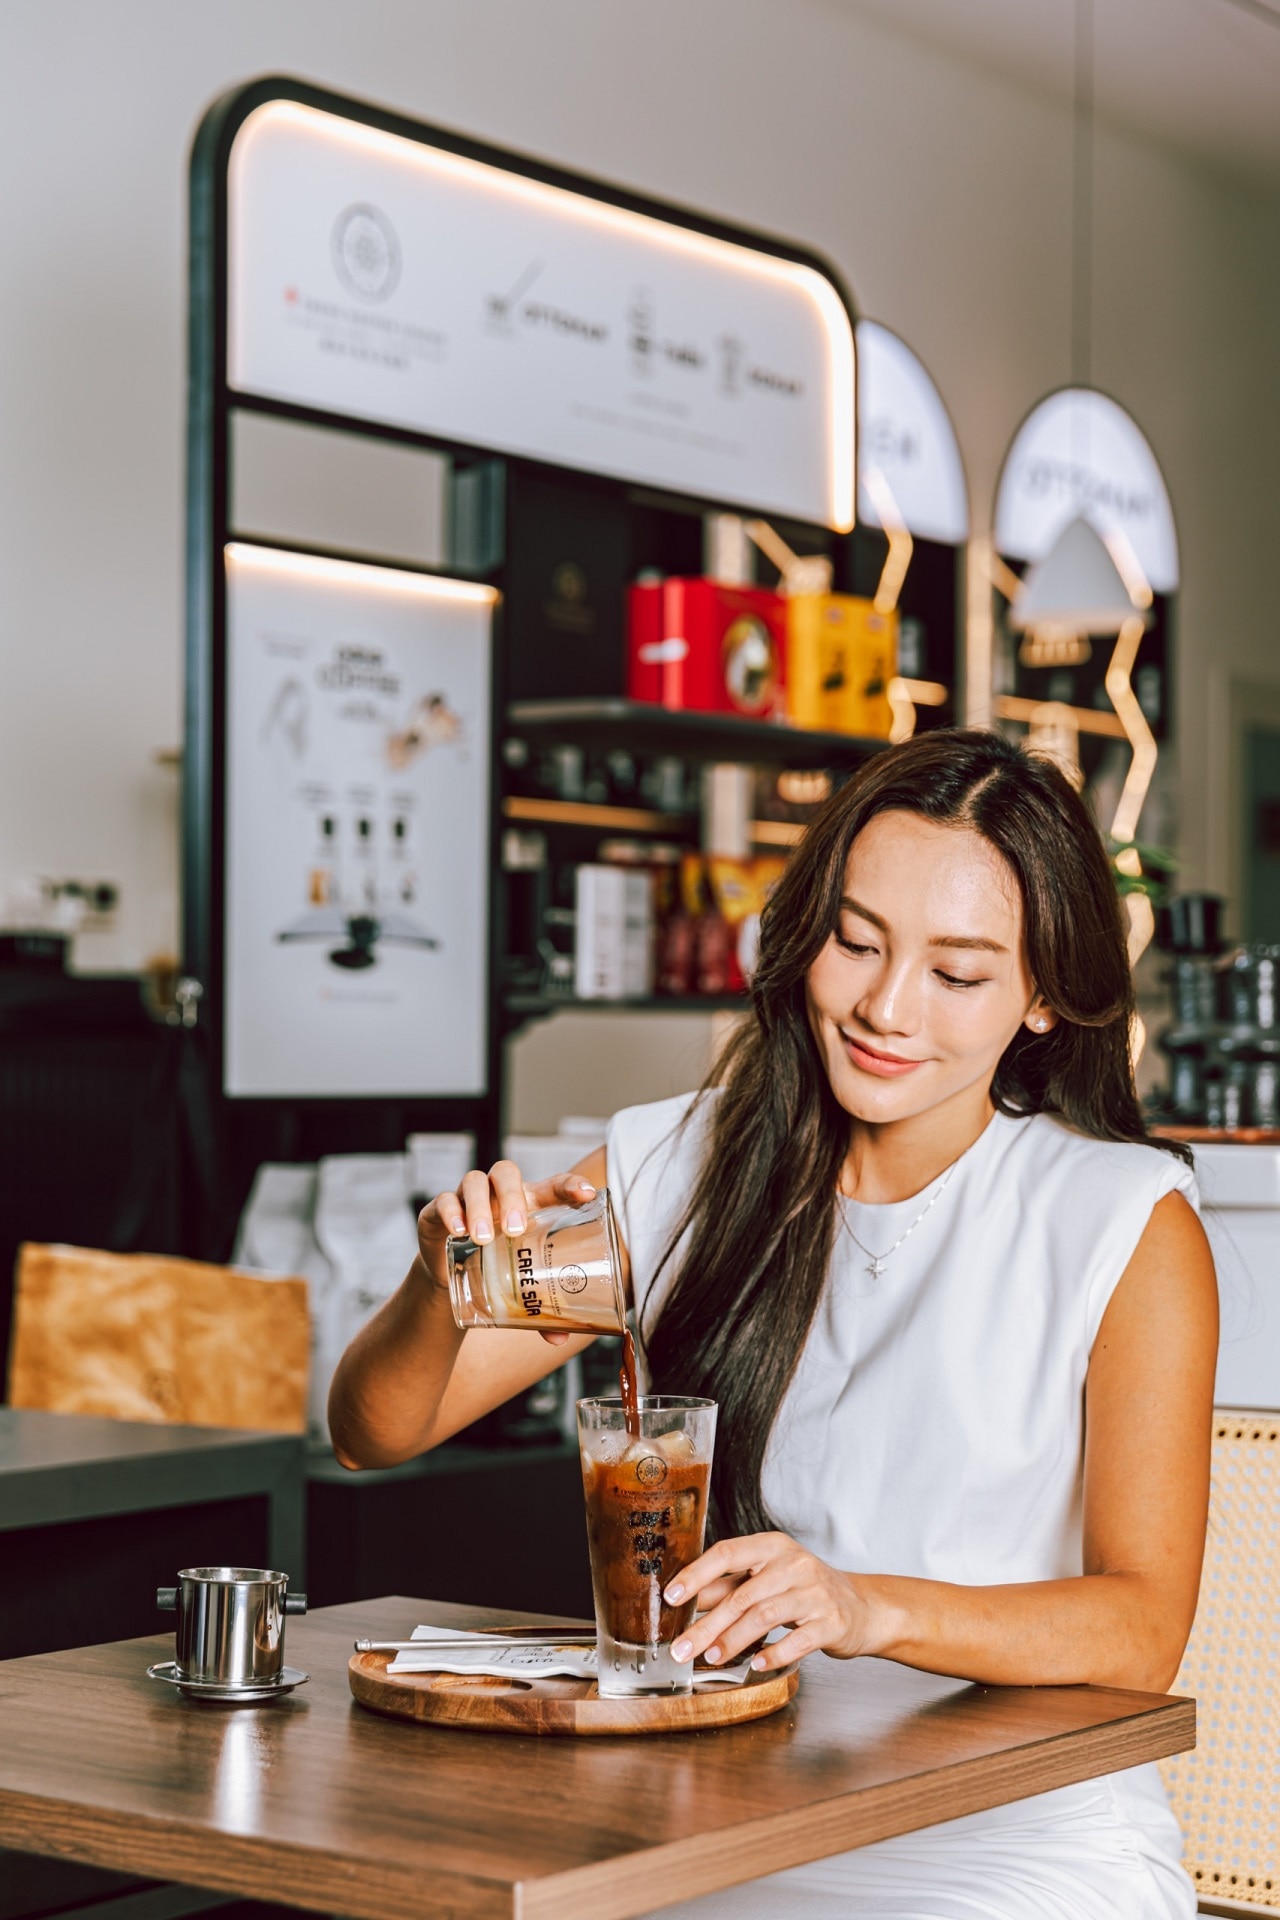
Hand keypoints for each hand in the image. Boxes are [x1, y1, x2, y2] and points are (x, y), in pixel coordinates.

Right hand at [417, 1162, 597, 1344]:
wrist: (453, 1274)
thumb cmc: (498, 1266)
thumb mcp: (519, 1282)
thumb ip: (540, 1309)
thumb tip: (559, 1338)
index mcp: (529, 1203)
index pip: (553, 1184)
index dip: (570, 1185)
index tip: (586, 1195)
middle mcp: (498, 1193)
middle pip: (507, 1174)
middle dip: (512, 1197)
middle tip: (516, 1229)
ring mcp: (468, 1198)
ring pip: (475, 1182)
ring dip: (480, 1208)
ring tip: (484, 1239)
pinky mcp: (439, 1210)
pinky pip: (443, 1200)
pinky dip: (450, 1212)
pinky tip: (457, 1231)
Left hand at [664, 1531, 876, 1671]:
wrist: (862, 1607)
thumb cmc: (805, 1591)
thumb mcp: (768, 1578)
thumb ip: (729, 1587)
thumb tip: (685, 1600)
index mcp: (772, 1546)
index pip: (727, 1553)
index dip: (696, 1575)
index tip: (671, 1597)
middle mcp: (794, 1563)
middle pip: (742, 1594)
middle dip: (707, 1624)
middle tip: (681, 1648)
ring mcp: (815, 1592)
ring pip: (764, 1616)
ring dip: (733, 1640)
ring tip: (711, 1658)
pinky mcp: (832, 1622)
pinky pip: (797, 1640)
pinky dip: (773, 1654)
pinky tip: (755, 1665)